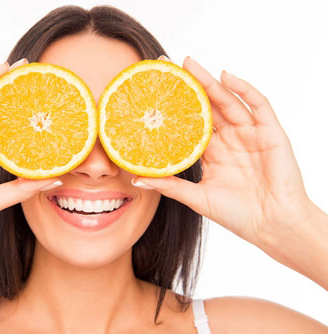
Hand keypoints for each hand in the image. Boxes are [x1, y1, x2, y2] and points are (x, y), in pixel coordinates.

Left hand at [132, 55, 315, 245]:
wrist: (273, 227)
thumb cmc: (237, 214)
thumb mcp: (197, 198)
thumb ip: (169, 185)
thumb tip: (136, 178)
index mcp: (211, 152)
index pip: (189, 122)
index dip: (173, 106)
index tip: (152, 90)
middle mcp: (229, 139)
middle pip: (206, 106)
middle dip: (188, 85)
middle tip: (167, 64)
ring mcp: (249, 133)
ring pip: (227, 101)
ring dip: (210, 81)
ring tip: (190, 64)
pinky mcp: (270, 133)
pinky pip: (258, 105)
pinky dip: (244, 89)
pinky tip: (227, 77)